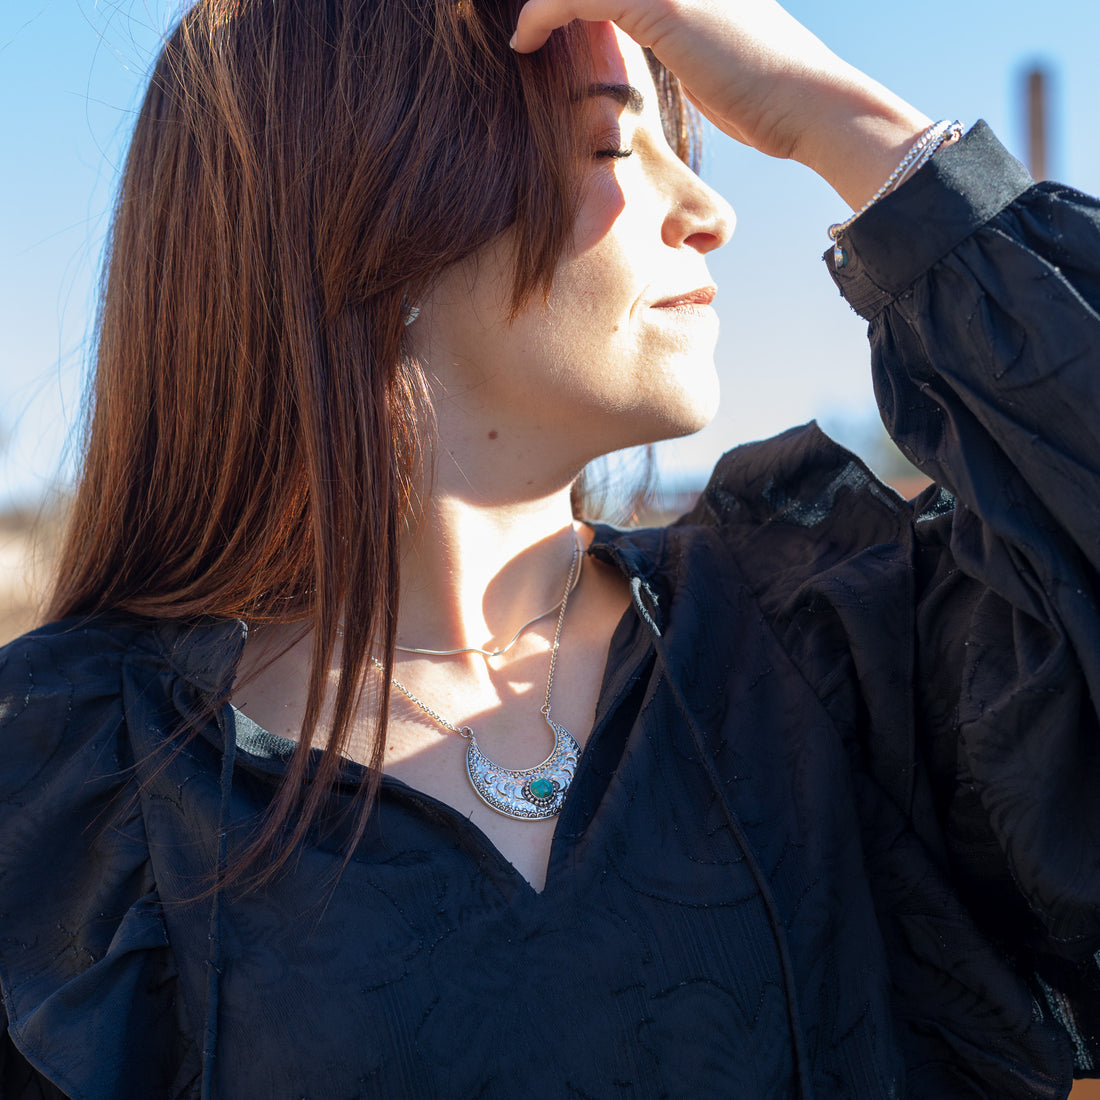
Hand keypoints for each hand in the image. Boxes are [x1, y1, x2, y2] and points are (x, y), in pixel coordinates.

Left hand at [511, 0, 931, 209]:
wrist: (810, 104)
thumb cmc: (770, 98)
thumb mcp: (714, 57)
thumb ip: (679, 38)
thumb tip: (657, 56)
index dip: (572, 0)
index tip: (540, 20)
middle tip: (519, 21)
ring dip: (540, 2)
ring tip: (516, 30)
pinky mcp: (659, 2)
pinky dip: (542, 15)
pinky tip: (523, 41)